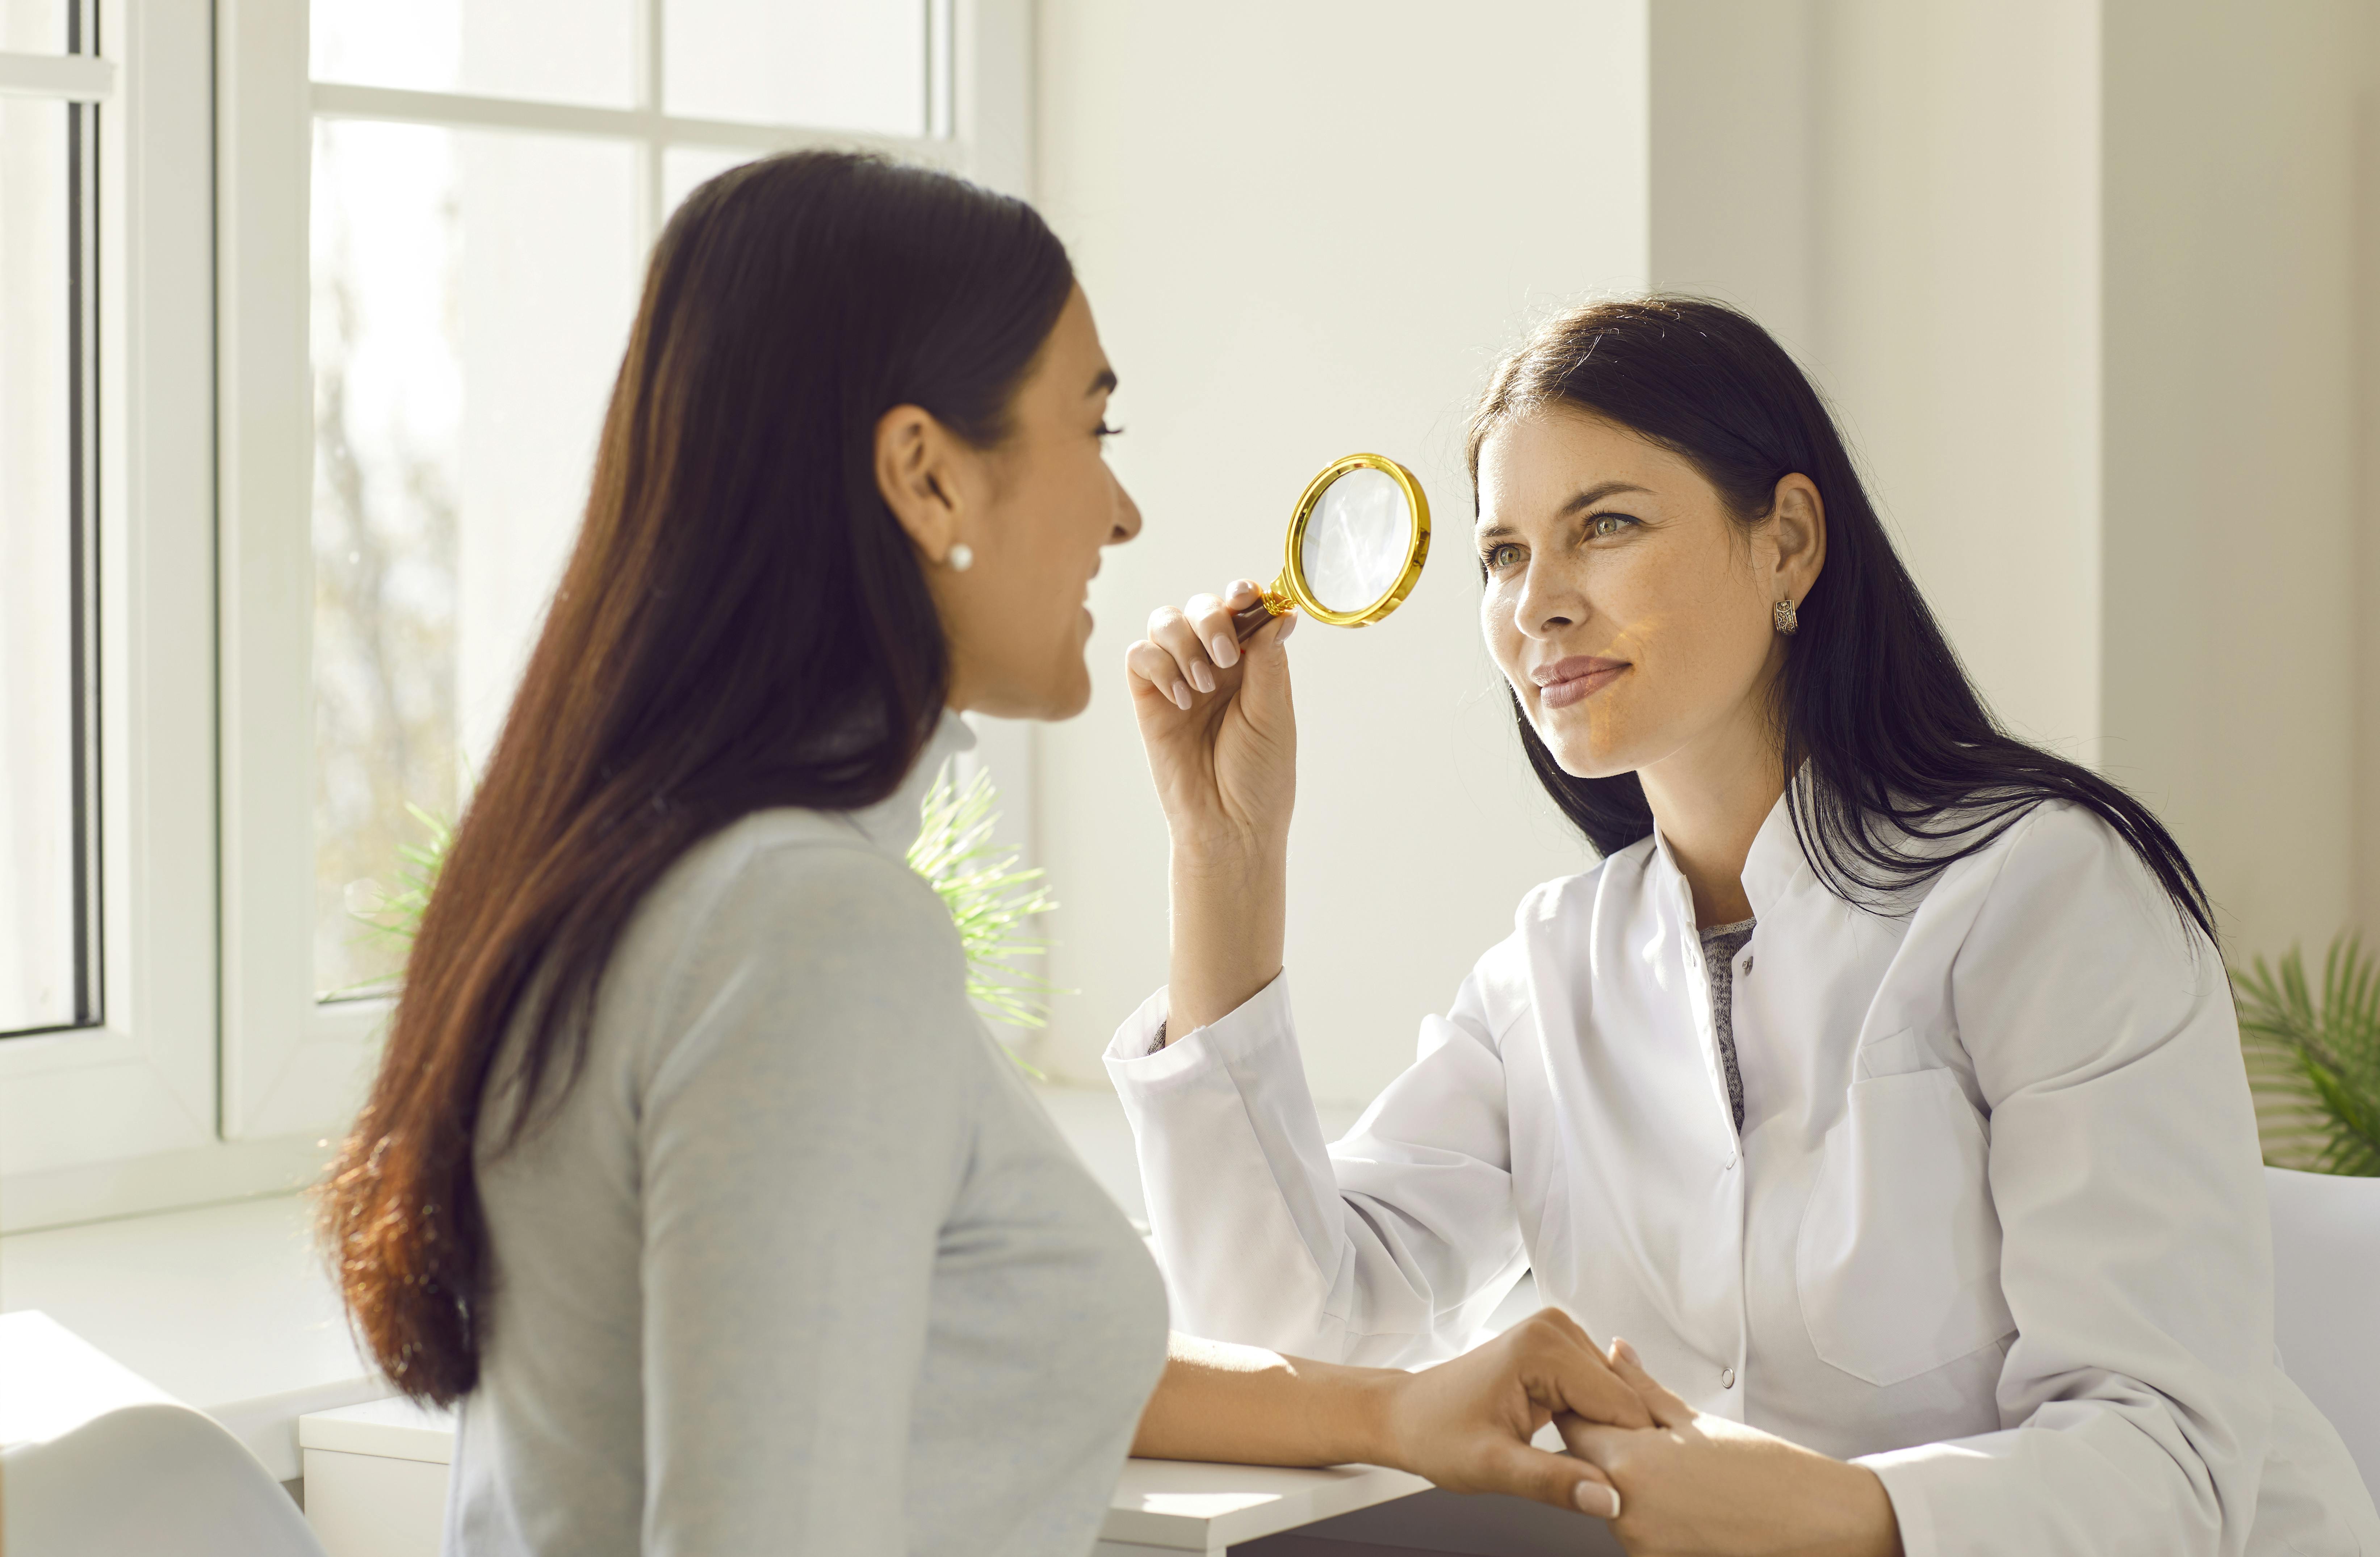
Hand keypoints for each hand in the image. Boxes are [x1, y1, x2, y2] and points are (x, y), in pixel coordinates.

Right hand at [1124, 580, 1296, 859]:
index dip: (1240, 594)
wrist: (1229, 826)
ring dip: (1184, 641)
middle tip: (1225, 656)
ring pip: (1164, 621)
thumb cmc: (1259, 777)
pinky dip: (1158, 666)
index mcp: (1251, 664)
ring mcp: (1178, 680)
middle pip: (1200, 607)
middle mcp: (1213, 666)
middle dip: (1211, 619)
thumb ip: (1268, 659)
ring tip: (1202, 685)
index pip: (1242, 610)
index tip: (1245, 596)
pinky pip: (1139, 656)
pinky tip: (1181, 699)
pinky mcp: (1148, 700)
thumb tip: (1278, 610)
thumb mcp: (1273, 713)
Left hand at [1377, 1309, 1655, 1520]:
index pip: (1622, 1406)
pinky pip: (1598, 1391)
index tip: (1612, 1488)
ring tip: (1575, 1459)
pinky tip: (1573, 1442)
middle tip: (1586, 1478)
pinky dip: (1595, 1422)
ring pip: (1616, 1396)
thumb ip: (1553, 1482)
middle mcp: (1555, 1329)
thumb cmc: (1436, 1434)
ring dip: (1606, 1433)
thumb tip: (1609, 1500)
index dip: (1625, 1454)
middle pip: (1622, 1398)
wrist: (1407, 1416)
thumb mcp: (1492, 1467)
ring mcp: (1557, 1336)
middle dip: (1615, 1442)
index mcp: (1543, 1346)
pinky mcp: (1556, 1351)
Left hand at [1557, 1340, 1903, 1556]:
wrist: (1811, 1522)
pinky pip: (1633, 1528)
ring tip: (1678, 1471)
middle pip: (1586, 1466)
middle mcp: (1625, 1510)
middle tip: (1647, 1435)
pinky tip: (1684, 1499)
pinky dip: (1647, 1510)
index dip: (1583, 1409)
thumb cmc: (1763, 1470)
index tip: (1598, 1401)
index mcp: (1631, 1463)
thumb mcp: (1696, 1421)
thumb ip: (1643, 1388)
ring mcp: (1639, 1544)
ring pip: (1608, 1498)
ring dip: (1626, 1480)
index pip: (1572, 1428)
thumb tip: (1616, 1353)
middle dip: (1604, 1445)